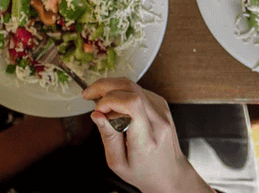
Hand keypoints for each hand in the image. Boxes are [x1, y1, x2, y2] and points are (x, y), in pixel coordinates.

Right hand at [82, 78, 211, 192]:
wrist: (170, 173)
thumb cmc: (144, 172)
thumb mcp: (118, 163)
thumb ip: (108, 137)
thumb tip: (96, 115)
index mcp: (146, 139)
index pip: (132, 104)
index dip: (110, 100)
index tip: (97, 110)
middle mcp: (158, 120)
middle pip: (130, 88)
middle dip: (104, 86)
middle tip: (88, 94)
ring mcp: (162, 110)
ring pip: (133, 86)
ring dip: (112, 87)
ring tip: (99, 100)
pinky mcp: (161, 104)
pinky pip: (138, 90)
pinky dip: (122, 92)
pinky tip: (115, 105)